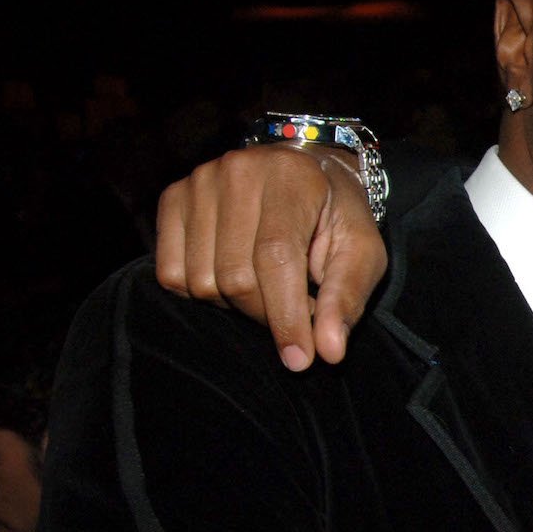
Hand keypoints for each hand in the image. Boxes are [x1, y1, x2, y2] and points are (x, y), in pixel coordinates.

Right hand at [153, 144, 388, 369]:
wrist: (305, 172)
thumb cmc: (336, 217)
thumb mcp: (361, 252)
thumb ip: (346, 299)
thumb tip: (328, 353)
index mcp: (291, 178)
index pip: (275, 258)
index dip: (285, 315)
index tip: (299, 360)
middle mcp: (238, 172)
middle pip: (235, 276)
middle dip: (267, 313)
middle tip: (294, 307)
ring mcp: (199, 183)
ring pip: (201, 281)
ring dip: (236, 304)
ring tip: (267, 285)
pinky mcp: (172, 198)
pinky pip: (171, 274)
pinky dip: (201, 291)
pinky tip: (232, 274)